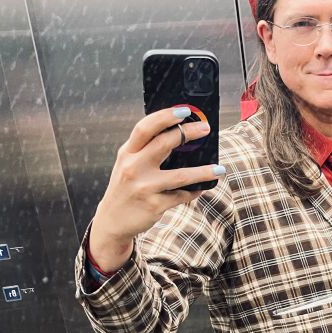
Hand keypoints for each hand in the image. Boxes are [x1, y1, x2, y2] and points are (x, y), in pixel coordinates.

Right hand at [90, 107, 224, 271]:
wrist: (112, 221)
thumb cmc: (126, 188)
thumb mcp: (128, 165)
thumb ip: (146, 151)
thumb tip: (180, 137)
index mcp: (127, 153)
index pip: (145, 128)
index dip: (165, 116)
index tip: (184, 110)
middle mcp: (133, 167)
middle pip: (164, 143)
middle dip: (188, 133)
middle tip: (206, 129)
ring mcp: (144, 187)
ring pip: (180, 175)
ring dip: (203, 171)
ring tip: (219, 168)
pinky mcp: (154, 205)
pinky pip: (181, 196)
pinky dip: (193, 192)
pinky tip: (202, 188)